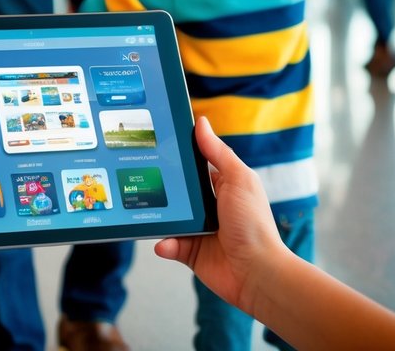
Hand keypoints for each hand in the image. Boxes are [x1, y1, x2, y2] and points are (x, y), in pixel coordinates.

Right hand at [155, 117, 286, 313]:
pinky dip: (164, 243)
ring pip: (168, 216)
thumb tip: (201, 123)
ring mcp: (197, 229)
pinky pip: (169, 244)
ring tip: (144, 208)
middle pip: (177, 190)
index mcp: (221, 186)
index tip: (155, 143)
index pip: (194, 166)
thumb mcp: (239, 179)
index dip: (177, 156)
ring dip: (158, 215)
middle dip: (160, 185)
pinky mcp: (190, 251)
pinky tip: (164, 242)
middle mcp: (207, 206)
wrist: (257, 272)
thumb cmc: (253, 224)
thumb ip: (218, 153)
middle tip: (138, 174)